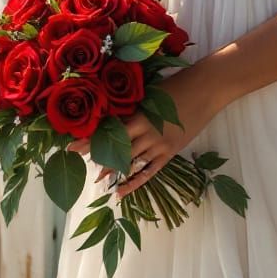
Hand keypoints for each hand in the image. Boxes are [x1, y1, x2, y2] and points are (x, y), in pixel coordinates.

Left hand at [66, 63, 226, 199]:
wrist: (204, 90)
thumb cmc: (175, 86)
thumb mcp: (150, 95)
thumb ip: (134, 109)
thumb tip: (114, 118)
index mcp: (139, 115)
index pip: (109, 131)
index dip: (89, 139)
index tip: (71, 146)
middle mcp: (146, 133)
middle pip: (116, 148)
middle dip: (96, 155)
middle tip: (77, 162)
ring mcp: (159, 145)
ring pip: (130, 162)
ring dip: (113, 169)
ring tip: (97, 178)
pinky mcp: (170, 153)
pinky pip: (149, 172)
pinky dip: (134, 183)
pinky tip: (121, 191)